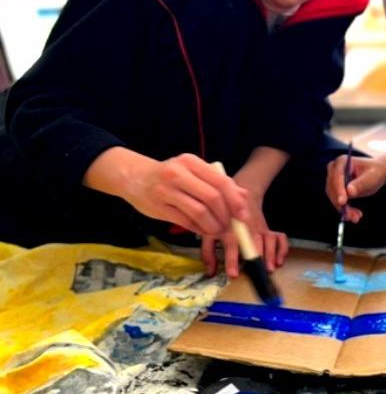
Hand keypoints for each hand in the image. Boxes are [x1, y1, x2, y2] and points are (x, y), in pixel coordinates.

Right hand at [122, 153, 249, 235]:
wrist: (133, 176)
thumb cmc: (169, 175)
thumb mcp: (192, 171)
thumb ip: (216, 182)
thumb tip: (243, 196)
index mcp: (191, 162)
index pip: (220, 181)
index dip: (235, 200)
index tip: (243, 215)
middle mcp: (178, 173)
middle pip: (212, 197)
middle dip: (226, 215)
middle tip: (231, 226)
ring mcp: (166, 190)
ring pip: (199, 211)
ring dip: (213, 225)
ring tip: (218, 231)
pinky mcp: (157, 207)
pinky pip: (185, 221)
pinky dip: (199, 229)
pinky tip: (204, 231)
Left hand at [200, 191, 287, 277]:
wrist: (240, 197)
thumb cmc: (224, 218)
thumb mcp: (210, 232)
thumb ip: (208, 253)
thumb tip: (210, 272)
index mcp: (230, 228)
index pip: (231, 244)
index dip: (232, 260)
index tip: (234, 274)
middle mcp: (247, 228)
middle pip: (254, 241)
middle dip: (256, 257)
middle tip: (257, 271)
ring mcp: (260, 228)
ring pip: (268, 239)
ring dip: (270, 253)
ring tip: (269, 268)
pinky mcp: (269, 229)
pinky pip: (280, 237)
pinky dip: (282, 248)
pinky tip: (279, 261)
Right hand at [326, 155, 385, 223]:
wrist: (377, 173)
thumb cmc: (375, 172)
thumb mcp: (372, 177)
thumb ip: (361, 183)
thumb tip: (349, 192)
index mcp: (342, 161)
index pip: (337, 177)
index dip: (339, 190)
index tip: (343, 202)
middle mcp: (334, 170)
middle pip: (332, 189)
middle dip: (341, 204)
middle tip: (351, 216)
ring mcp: (333, 180)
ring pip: (334, 198)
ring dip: (344, 210)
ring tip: (356, 218)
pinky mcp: (336, 189)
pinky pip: (337, 201)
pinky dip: (346, 210)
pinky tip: (355, 216)